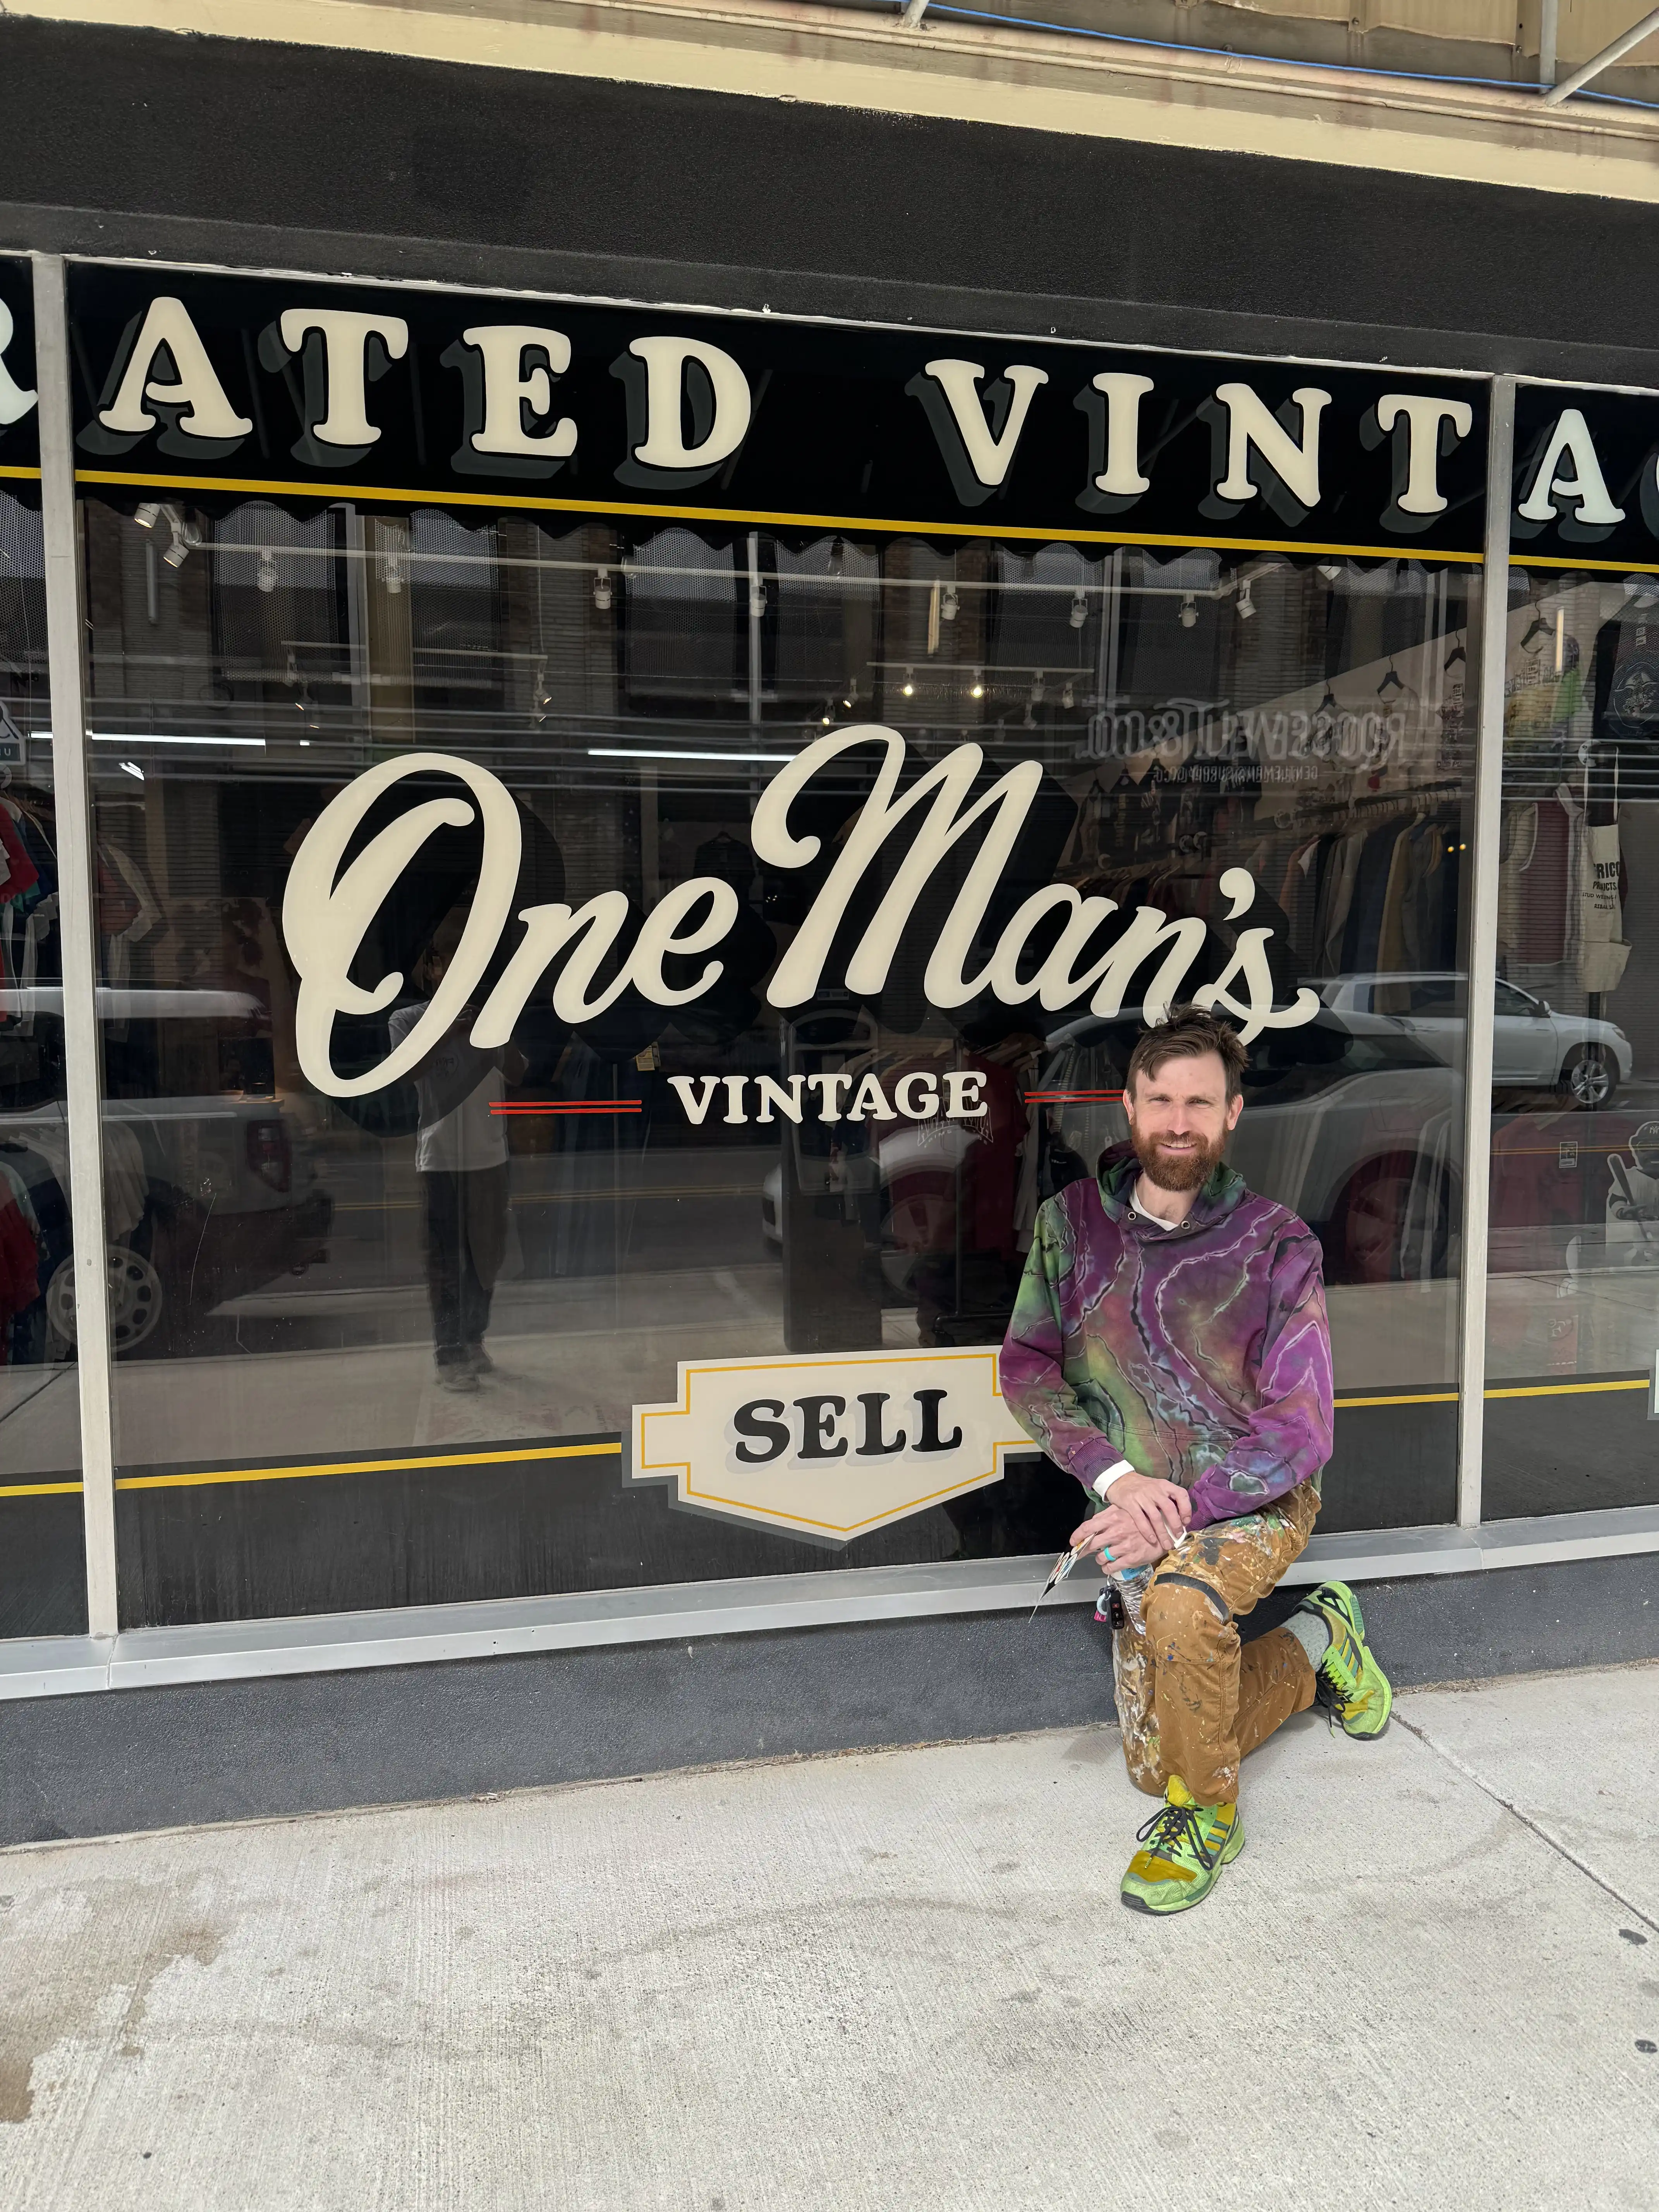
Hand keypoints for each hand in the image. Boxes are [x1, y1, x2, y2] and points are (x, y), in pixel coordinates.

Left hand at [1069, 1474, 1190, 1572]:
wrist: (1165, 1530)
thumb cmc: (1143, 1519)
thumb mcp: (1124, 1510)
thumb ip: (1107, 1516)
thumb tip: (1092, 1524)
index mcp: (1113, 1517)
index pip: (1088, 1527)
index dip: (1077, 1536)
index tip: (1073, 1542)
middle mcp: (1117, 1531)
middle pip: (1092, 1544)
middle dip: (1086, 1550)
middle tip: (1085, 1552)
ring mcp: (1125, 1546)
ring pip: (1101, 1557)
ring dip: (1099, 1559)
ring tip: (1103, 1557)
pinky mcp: (1132, 1558)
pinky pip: (1112, 1567)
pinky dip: (1107, 1568)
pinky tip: (1109, 1566)